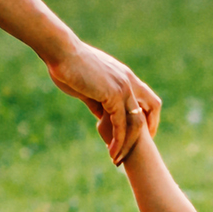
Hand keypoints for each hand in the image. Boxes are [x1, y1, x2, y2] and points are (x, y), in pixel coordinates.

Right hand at [47, 41, 161, 163]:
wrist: (61, 52)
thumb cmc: (69, 66)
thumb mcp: (88, 87)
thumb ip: (98, 102)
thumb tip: (101, 117)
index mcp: (125, 76)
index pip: (147, 98)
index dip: (148, 117)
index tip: (141, 134)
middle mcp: (129, 81)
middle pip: (151, 108)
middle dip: (147, 132)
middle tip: (135, 150)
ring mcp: (123, 87)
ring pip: (136, 122)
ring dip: (129, 143)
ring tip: (117, 159)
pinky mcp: (113, 95)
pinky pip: (121, 124)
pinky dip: (118, 140)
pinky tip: (111, 151)